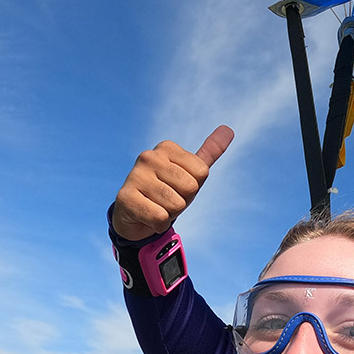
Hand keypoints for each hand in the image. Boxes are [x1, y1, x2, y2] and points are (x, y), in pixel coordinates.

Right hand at [112, 125, 234, 240]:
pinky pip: (160, 217)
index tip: (178, 187)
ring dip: (170, 214)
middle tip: (167, 200)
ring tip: (156, 207)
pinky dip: (158, 224)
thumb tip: (229, 129)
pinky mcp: (125, 197)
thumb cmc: (167, 192)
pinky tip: (147, 217)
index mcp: (167, 148)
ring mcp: (135, 175)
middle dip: (183, 202)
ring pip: (175, 205)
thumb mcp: (191, 173)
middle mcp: (149, 156)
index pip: (202, 172)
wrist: (136, 216)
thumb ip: (209, 153)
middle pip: (190, 188)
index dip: (194, 187)